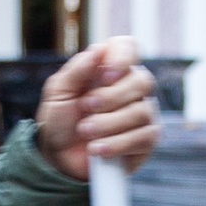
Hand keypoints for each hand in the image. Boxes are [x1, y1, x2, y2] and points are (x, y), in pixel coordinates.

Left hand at [36, 35, 161, 179]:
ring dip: (108, 124)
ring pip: (141, 112)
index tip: (105, 76)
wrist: (59, 157)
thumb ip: (77, 70)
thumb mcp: (58, 92)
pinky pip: (145, 137)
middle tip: (85, 109)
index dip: (122, 58)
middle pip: (141, 81)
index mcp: (110, 69)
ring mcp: (143, 113)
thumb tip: (99, 50)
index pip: (128, 48)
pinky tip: (98, 149)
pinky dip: (118, 144)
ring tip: (85, 133)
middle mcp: (132, 87)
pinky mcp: (147, 140)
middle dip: (110, 98)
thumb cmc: (60, 120)